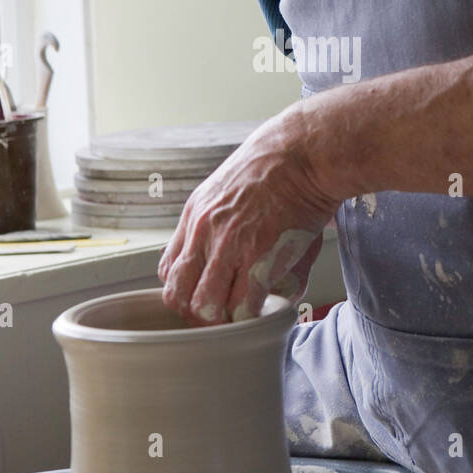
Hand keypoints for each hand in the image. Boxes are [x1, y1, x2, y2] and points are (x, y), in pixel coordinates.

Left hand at [157, 104, 338, 323]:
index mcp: (195, 216)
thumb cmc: (278, 171)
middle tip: (222, 315)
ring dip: (224, 319)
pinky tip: (265, 307)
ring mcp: (228, 245)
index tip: (205, 294)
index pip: (168, 270)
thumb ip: (222, 227)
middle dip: (197, 314)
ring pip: (205, 307)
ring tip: (243, 315)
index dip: (185, 290)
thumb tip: (227, 262)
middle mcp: (203, 232)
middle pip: (178, 295)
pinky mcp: (257, 257)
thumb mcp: (232, 191)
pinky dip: (252, 316)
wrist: (304, 153)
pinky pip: (242, 306)